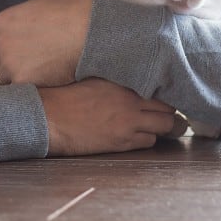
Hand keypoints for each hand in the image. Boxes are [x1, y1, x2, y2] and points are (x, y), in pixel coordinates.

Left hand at [0, 0, 91, 86]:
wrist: (89, 31)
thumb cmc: (74, 12)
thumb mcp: (46, 1)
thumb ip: (30, 11)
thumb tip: (35, 15)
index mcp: (2, 22)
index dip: (5, 51)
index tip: (17, 57)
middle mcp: (0, 42)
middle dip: (6, 68)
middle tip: (24, 73)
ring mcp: (8, 63)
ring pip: (0, 80)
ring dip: (13, 83)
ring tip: (29, 86)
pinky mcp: (21, 80)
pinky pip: (16, 92)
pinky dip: (24, 93)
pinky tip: (36, 91)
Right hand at [38, 78, 186, 155]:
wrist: (51, 117)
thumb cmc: (68, 96)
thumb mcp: (96, 79)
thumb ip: (119, 81)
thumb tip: (136, 83)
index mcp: (124, 82)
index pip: (161, 87)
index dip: (165, 94)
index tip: (162, 97)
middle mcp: (130, 101)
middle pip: (168, 110)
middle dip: (169, 113)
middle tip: (164, 115)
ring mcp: (128, 123)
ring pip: (164, 127)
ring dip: (161, 128)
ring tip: (154, 127)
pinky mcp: (122, 142)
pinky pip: (148, 141)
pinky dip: (147, 139)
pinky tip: (137, 135)